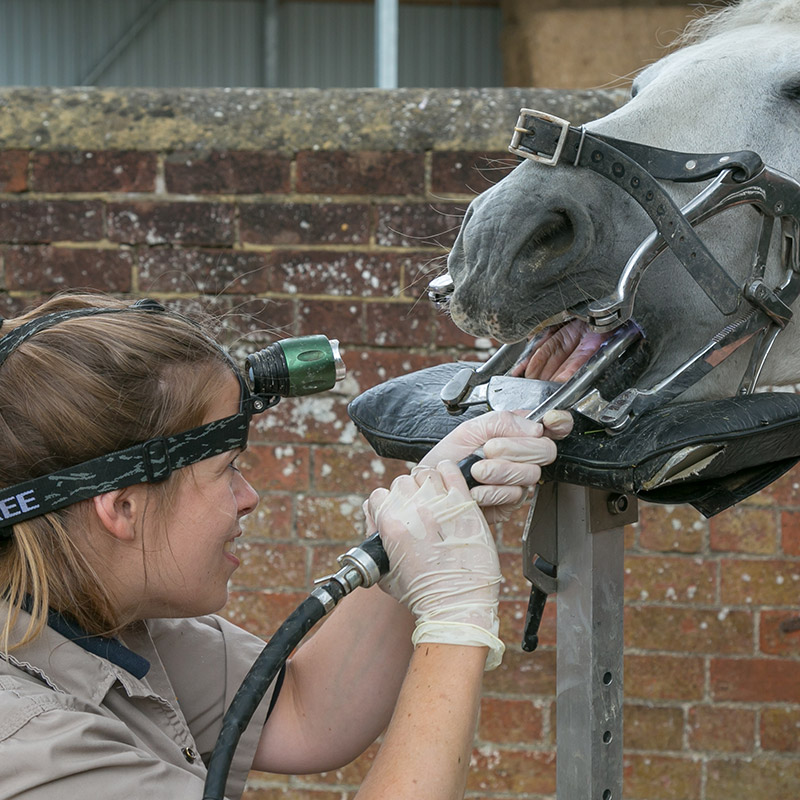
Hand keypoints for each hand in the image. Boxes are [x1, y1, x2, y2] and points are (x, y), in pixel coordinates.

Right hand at [365, 460, 503, 669]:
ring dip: (428, 483)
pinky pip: (451, 470)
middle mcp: (413, 511)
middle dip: (408, 494)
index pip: (378, 496)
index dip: (386, 504)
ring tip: (436, 499)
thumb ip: (374, 543)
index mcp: (390, 526)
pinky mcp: (464, 504)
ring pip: (426, 473)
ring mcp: (440, 505)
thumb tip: (372, 521)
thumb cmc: (422, 595)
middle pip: (402, 482)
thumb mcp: (385, 574)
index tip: (397, 513)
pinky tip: (449, 485)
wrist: (457, 605)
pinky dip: (448, 472)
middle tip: (419, 509)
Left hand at [418, 409, 572, 521]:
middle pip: (545, 450)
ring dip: (500, 471)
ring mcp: (519, 481)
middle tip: (488, 450)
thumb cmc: (447, 459)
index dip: (558, 422)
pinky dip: (492, 491)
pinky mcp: (511, 503)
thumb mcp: (469, 429)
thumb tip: (533, 427)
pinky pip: (515, 495)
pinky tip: (477, 490)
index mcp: (516, 433)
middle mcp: (522, 457)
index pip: (552, 426)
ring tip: (477, 471)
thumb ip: (501, 421)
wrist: (432, 487)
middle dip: (515, 449)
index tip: (548, 422)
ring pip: (531, 474)